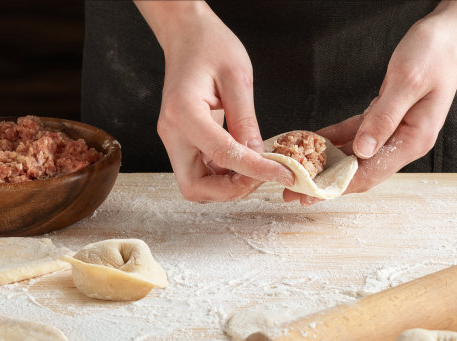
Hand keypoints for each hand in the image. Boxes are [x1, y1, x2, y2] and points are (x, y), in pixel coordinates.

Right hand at [136, 1, 293, 202]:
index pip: (223, 155)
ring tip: (258, 167)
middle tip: (262, 175)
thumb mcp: (238, 78)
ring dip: (229, 185)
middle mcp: (173, 133)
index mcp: (184, 113)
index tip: (283, 173)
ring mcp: (176, 140)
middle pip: (196, 187)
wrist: (186, 35)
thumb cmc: (209, 46)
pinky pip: (203, 172)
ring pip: (198, 185)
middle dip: (231, 190)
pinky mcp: (184, 142)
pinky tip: (246, 159)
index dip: (255, 170)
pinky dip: (226, 174)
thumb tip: (259, 156)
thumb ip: (247, 121)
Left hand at [284, 0, 456, 205]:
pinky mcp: (387, 117)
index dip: (339, 185)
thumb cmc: (435, 53)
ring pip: (356, 155)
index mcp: (414, 139)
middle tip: (296, 191)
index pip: (371, 172)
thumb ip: (384, 117)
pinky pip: (356, 132)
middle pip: (361, 170)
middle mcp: (405, 140)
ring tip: (299, 171)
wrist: (450, 33)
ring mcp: (396, 130)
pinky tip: (315, 141)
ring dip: (328, 163)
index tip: (312, 193)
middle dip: (328, 181)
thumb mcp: (407, 82)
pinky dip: (336, 138)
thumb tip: (362, 150)